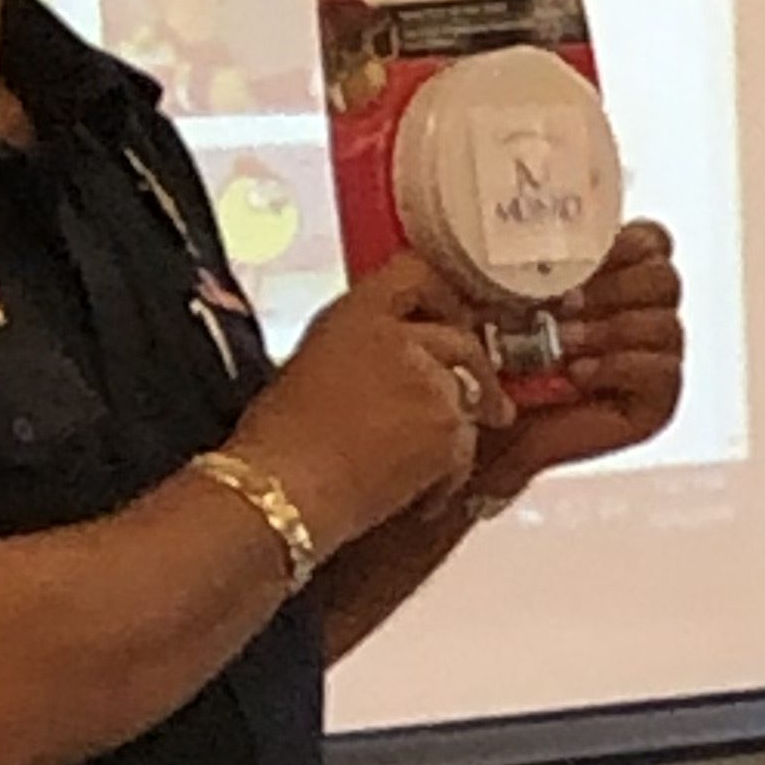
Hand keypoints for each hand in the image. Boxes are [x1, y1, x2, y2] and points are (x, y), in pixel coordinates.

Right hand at [236, 257, 505, 558]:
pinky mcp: (449, 432)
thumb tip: (394, 357)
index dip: (442, 297)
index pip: (416, 273)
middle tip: (484, 399)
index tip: (455, 316)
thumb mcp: (312, 360)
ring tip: (416, 463)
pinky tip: (413, 491)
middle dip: (474, 372)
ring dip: (453, 429)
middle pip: (461, 339)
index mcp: (359, 313)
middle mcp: (403, 338)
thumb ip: (362, 342)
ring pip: (469, 398)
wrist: (283, 489)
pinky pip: (466, 448)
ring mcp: (432, 384)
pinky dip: (447, 473)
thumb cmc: (280, 440)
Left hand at [467, 223, 684, 508]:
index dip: (622, 244)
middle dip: (611, 289)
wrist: (488, 432)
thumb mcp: (510, 295)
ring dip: (607, 330)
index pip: (652, 241)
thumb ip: (537, 260)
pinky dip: (618, 367)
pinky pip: (663, 371)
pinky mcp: (657, 404)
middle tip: (561, 306)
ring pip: (664, 324)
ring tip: (562, 343)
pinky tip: (579, 374)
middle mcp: (647, 317)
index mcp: (619, 280)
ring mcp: (656, 361)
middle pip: (663, 278)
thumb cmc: (495, 361)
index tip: (576, 259)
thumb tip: (532, 222)